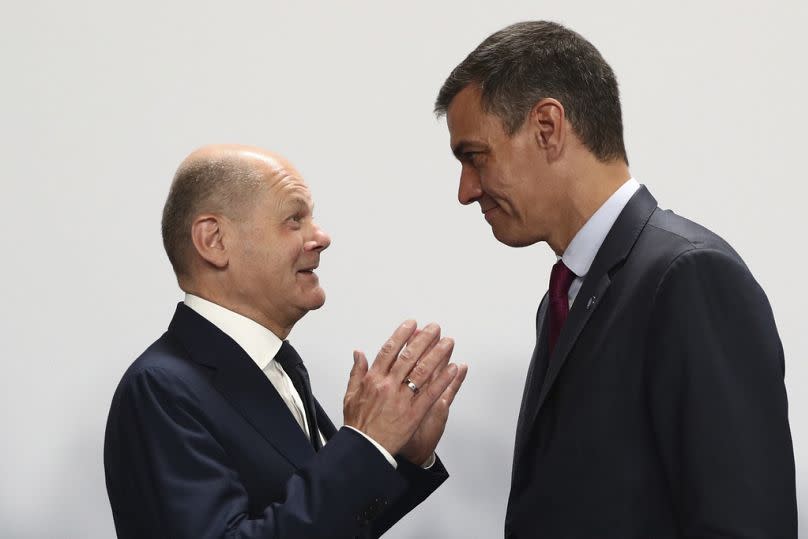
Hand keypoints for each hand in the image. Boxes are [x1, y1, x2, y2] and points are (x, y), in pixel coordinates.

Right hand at [343, 320, 459, 455]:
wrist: (364, 448)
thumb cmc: (357, 424)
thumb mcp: (350, 394)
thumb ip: (356, 371)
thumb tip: (358, 353)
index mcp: (373, 379)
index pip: (389, 350)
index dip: (402, 335)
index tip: (412, 325)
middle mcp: (388, 386)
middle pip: (409, 357)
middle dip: (424, 339)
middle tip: (435, 328)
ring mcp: (402, 399)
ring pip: (422, 371)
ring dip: (438, 355)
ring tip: (448, 343)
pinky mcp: (414, 413)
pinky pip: (431, 393)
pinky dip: (443, 380)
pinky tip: (453, 369)